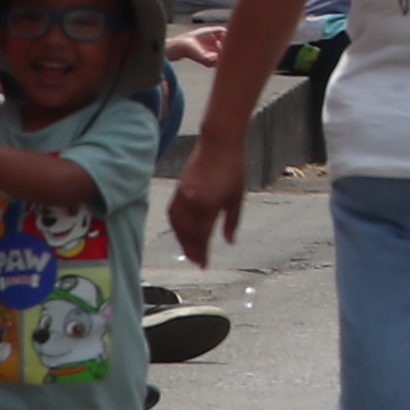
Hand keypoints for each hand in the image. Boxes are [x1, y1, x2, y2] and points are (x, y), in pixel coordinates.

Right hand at [167, 120, 247, 263]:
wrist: (218, 144)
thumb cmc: (233, 169)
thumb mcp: (237, 197)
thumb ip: (231, 221)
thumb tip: (229, 241)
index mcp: (208, 205)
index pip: (202, 236)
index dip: (202, 252)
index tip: (204, 265)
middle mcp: (192, 202)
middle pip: (186, 233)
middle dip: (191, 249)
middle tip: (197, 262)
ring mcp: (182, 195)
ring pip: (176, 225)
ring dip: (181, 239)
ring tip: (189, 250)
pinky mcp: (178, 189)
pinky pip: (172, 214)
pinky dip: (176, 226)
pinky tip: (181, 232)